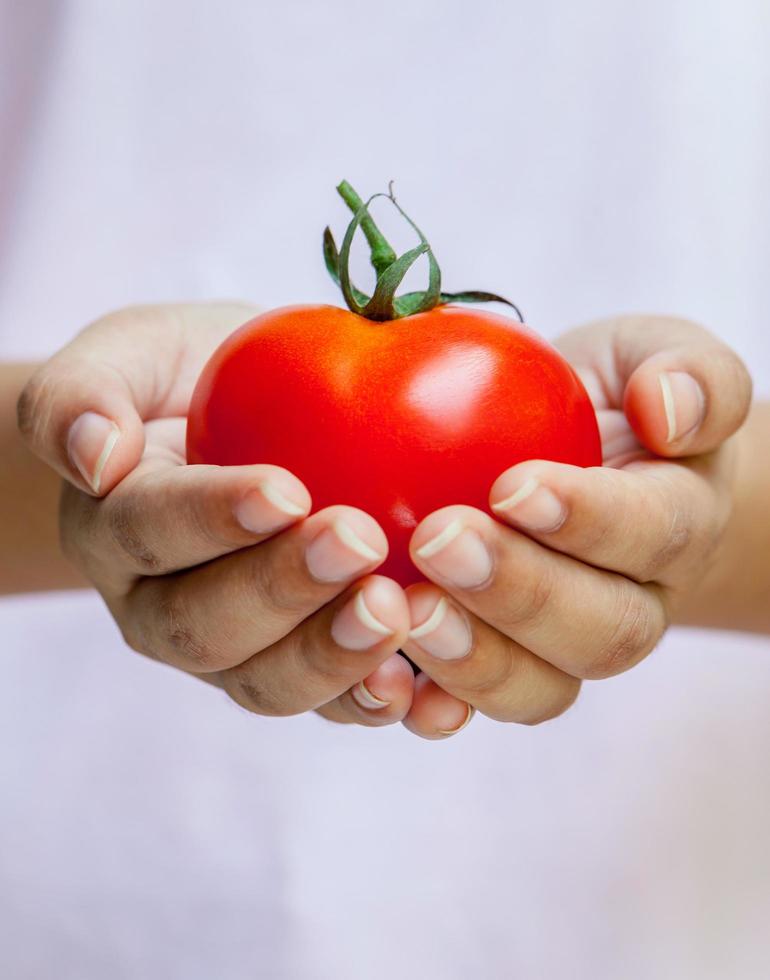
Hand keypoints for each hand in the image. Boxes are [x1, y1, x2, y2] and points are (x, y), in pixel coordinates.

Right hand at [17, 304, 417, 727]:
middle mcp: (165, 609)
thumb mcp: (128, 354)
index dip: (213, 520)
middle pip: (209, 628)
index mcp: (116, 531)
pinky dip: (381, 701)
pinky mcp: (303, 668)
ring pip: (269, 683)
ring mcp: (236, 651)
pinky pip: (336, 704)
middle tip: (359, 543)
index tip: (284, 492)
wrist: (238, 422)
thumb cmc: (187, 382)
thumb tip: (96, 454)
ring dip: (333, 658)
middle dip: (284, 592)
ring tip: (395, 613)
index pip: (151, 532)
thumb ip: (80, 394)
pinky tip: (432, 693)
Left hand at [400, 316, 751, 737]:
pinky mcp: (497, 664)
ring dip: (473, 658)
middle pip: (600, 630)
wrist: (577, 459)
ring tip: (407, 611)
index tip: (512, 486)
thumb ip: (687, 372)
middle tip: (439, 541)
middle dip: (519, 593)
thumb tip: (665, 409)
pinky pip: (474, 705)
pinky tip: (382, 677)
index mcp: (677, 523)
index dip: (588, 520)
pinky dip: (430, 703)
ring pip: (541, 686)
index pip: (652, 533)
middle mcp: (630, 601)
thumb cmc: (607, 400)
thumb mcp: (650, 356)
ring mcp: (562, 646)